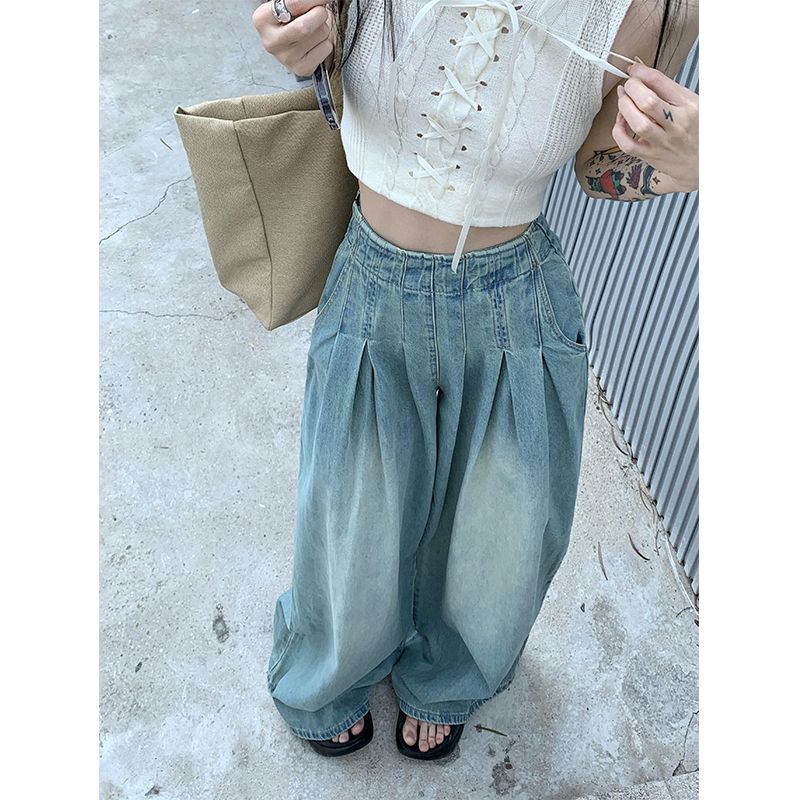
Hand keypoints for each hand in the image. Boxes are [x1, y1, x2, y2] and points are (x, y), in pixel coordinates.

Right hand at [252, 0, 335, 76]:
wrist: (294, 41)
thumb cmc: (291, 18)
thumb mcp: (291, 4)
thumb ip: (303, 1)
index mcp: (262, 19)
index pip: (294, 4)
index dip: (313, 0)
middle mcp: (271, 42)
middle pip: (305, 27)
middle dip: (319, 14)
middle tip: (319, 12)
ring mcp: (286, 58)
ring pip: (319, 35)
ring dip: (323, 27)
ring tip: (313, 29)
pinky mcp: (301, 69)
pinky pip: (326, 48)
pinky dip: (326, 42)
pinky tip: (315, 43)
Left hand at [613, 60, 698, 192]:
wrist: (703, 163)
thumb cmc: (697, 129)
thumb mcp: (693, 103)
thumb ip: (668, 89)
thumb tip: (640, 70)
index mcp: (689, 106)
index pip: (660, 82)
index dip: (641, 72)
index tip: (633, 69)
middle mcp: (676, 124)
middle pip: (647, 102)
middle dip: (632, 88)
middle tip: (628, 85)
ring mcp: (663, 142)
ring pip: (637, 123)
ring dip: (624, 106)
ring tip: (623, 98)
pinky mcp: (651, 156)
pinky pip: (628, 145)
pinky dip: (618, 131)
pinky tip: (620, 121)